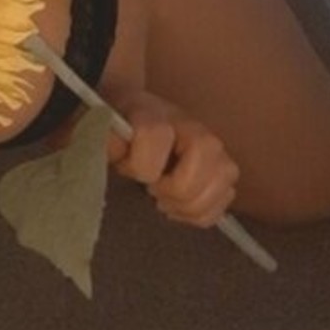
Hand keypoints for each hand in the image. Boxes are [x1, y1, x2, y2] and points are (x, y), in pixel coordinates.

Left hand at [104, 87, 239, 227]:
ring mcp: (216, 151)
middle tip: (152, 190)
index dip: (138, 164)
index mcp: (160, 115)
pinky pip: (223, 204)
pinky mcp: (224, 173)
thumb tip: (120, 149)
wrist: (135, 123)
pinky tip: (179, 207)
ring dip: (188, 205)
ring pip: (221, 185)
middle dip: (172, 190)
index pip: (156, 136)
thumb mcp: (105, 131)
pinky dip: (200, 214)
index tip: (127, 169)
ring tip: (166, 200)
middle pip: (200, 167)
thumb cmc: (121, 132)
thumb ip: (108, 140)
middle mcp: (196, 129)